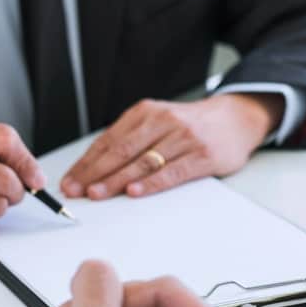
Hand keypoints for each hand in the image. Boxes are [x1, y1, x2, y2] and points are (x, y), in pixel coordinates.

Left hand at [60, 93, 282, 199]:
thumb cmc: (191, 126)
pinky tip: (135, 192)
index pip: (109, 140)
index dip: (86, 162)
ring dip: (117, 180)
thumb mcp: (159, 121)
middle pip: (122, 151)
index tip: (70, 180)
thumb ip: (132, 139)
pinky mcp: (202, 156)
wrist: (235, 119)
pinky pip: (172, 172)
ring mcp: (183, 138)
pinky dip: (151, 184)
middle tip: (77, 191)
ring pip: (143, 162)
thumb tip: (95, 167)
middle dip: (95, 173)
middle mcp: (163, 122)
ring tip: (98, 194)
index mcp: (146, 112)